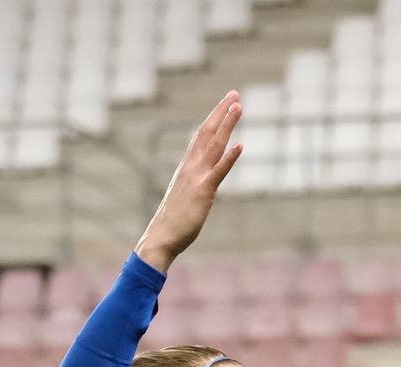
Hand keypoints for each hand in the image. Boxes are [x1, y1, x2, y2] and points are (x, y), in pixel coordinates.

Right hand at [134, 91, 243, 272]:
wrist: (161, 238)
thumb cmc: (172, 222)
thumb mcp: (184, 196)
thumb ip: (194, 185)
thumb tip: (202, 183)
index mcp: (186, 167)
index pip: (201, 136)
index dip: (214, 118)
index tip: (226, 103)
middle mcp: (191, 167)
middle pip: (208, 132)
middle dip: (222, 112)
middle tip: (235, 94)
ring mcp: (197, 177)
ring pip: (214, 145)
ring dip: (227, 125)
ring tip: (238, 107)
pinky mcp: (203, 191)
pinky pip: (218, 171)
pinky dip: (229, 157)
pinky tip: (240, 145)